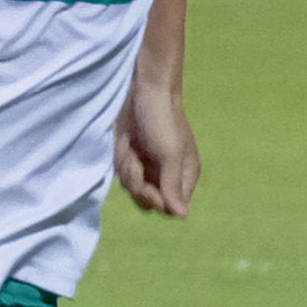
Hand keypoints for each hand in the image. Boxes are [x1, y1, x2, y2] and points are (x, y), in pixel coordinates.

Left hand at [112, 78, 197, 216]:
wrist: (144, 90)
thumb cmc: (163, 120)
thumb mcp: (170, 154)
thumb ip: (173, 185)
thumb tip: (183, 216)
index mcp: (185, 176)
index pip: (171, 208)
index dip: (157, 201)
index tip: (149, 186)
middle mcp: (168, 175)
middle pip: (149, 203)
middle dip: (138, 185)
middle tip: (137, 164)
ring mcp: (149, 168)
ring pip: (132, 189)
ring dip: (128, 169)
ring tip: (132, 149)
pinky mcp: (132, 160)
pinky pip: (123, 175)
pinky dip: (121, 161)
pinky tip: (126, 145)